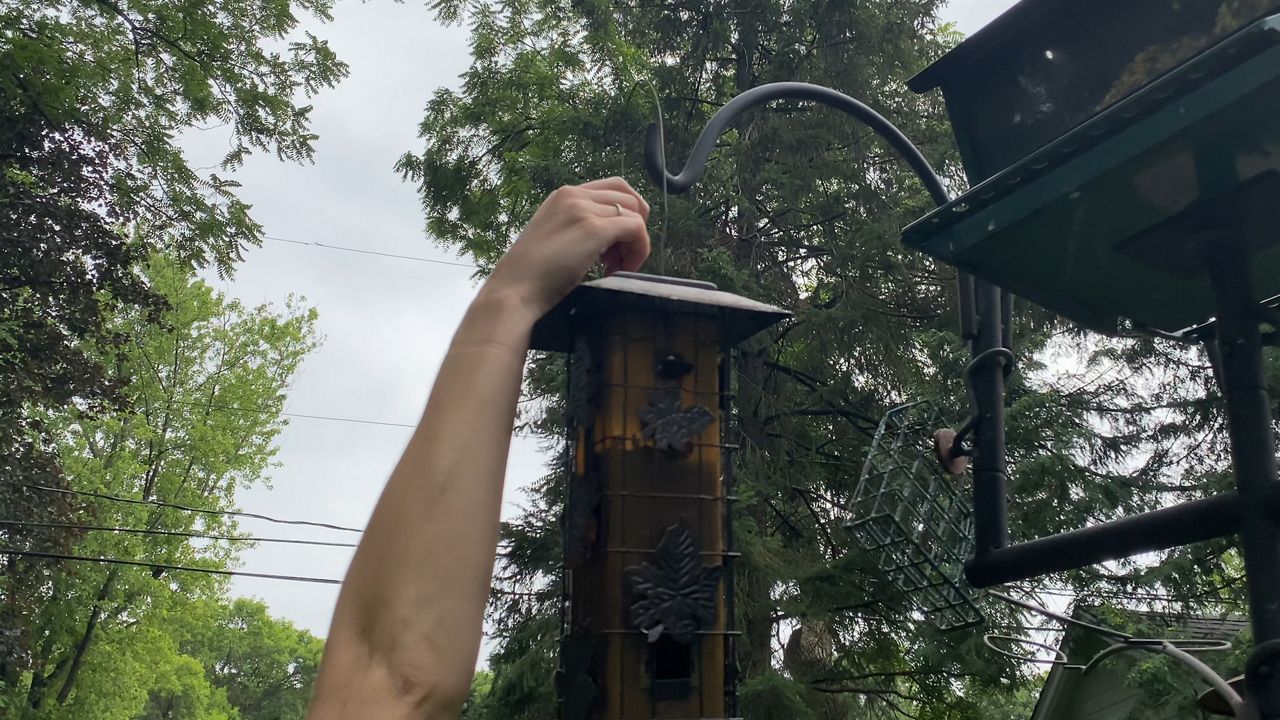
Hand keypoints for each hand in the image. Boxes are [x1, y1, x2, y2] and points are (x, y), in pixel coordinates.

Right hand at [482, 177, 651, 321]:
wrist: (514, 292)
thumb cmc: (532, 275)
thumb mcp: (557, 237)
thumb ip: (580, 226)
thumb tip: (615, 234)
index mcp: (564, 195)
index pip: (615, 188)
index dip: (627, 215)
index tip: (617, 245)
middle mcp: (574, 195)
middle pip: (630, 198)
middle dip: (633, 230)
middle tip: (617, 260)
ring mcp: (583, 210)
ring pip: (636, 214)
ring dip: (635, 243)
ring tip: (614, 267)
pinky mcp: (593, 229)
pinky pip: (637, 229)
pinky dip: (638, 251)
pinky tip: (618, 270)